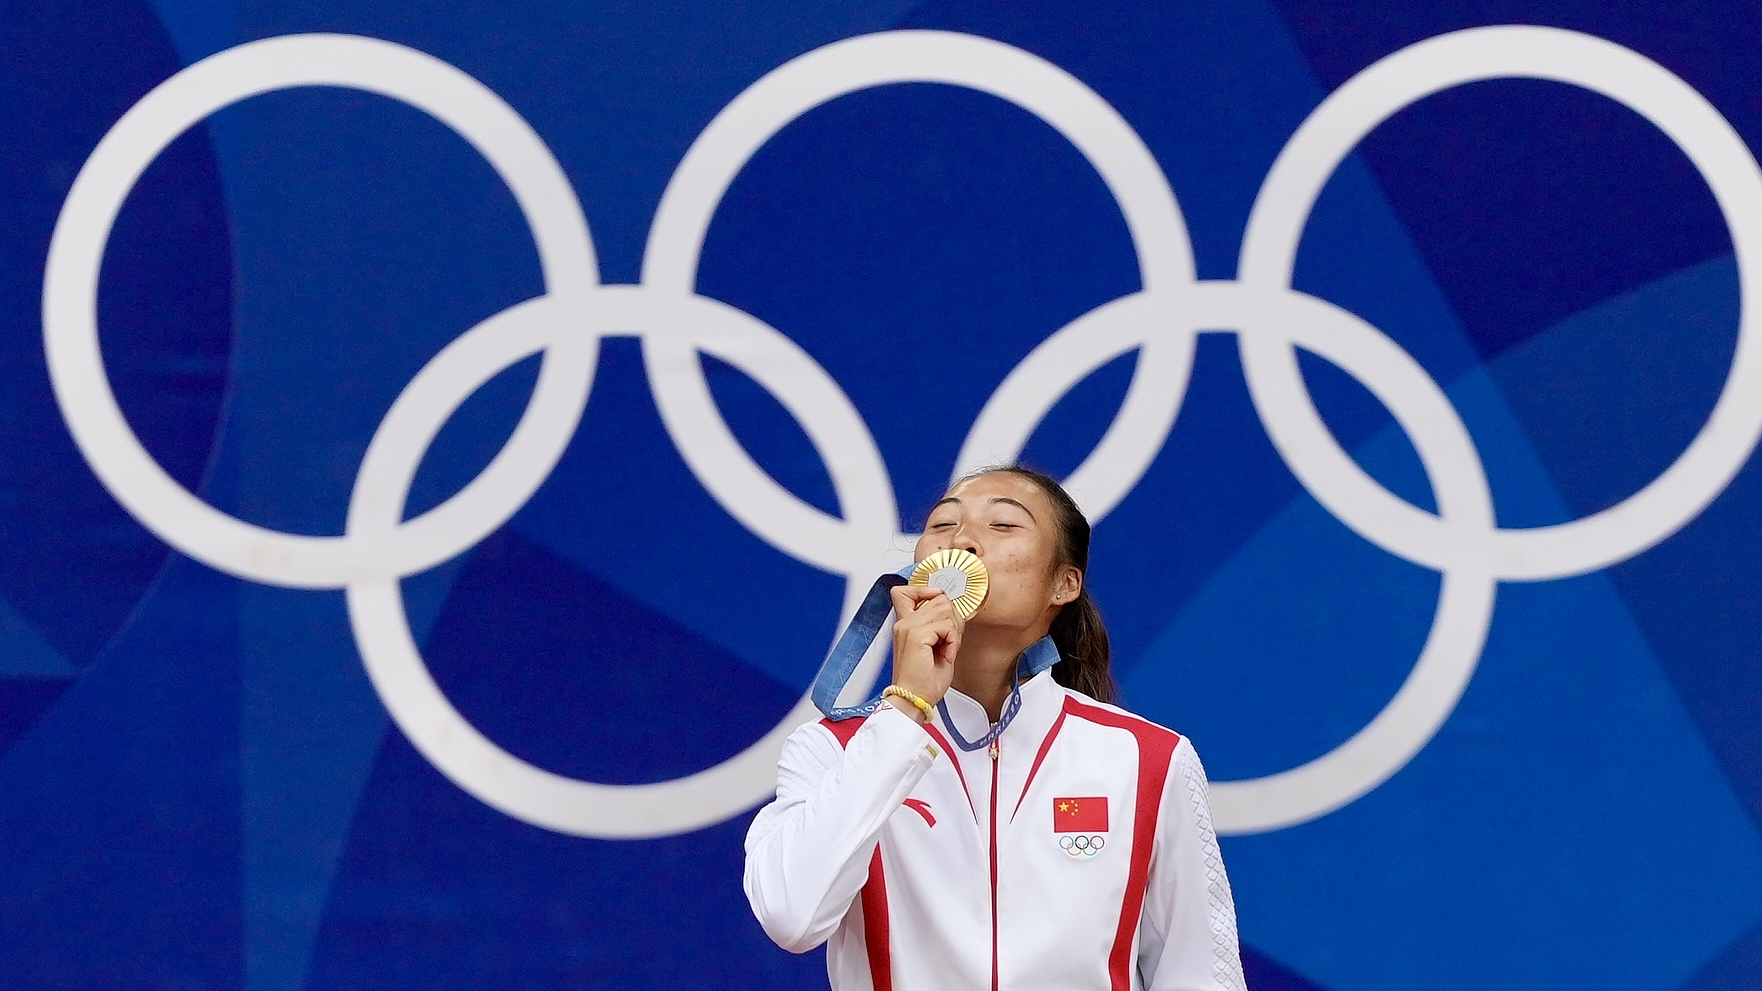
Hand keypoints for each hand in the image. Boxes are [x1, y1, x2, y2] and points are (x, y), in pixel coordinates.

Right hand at [889, 584, 960, 710]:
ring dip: (954, 631)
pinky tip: (946, 655)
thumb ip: (938, 626)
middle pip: (939, 598)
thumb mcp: (933, 646)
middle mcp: (904, 623)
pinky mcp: (916, 636)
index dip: (925, 590)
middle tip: (949, 641)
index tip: (937, 609)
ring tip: (947, 648)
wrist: (915, 699)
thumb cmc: (924, 680)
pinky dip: (953, 641)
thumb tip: (952, 611)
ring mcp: (909, 627)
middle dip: (953, 619)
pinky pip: (947, 625)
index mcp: (905, 624)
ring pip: (945, 608)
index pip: (905, 591)